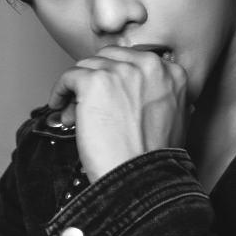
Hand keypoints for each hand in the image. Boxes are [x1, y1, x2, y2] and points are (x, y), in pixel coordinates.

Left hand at [48, 46, 187, 182]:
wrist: (141, 177)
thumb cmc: (154, 157)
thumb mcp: (176, 118)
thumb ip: (163, 97)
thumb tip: (144, 93)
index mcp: (172, 72)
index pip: (133, 60)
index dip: (115, 79)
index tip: (106, 95)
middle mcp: (148, 65)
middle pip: (108, 59)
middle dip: (95, 80)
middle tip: (87, 105)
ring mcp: (121, 71)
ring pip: (86, 67)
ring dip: (77, 90)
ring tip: (74, 115)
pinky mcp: (94, 82)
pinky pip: (69, 77)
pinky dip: (60, 91)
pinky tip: (59, 106)